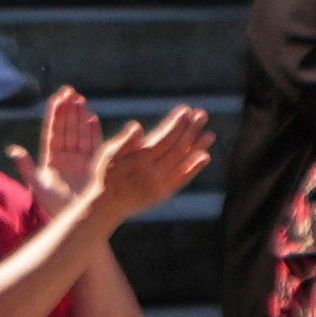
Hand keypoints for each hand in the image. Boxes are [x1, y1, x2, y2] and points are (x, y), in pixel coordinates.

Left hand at [15, 87, 107, 206]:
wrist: (77, 221)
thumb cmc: (54, 207)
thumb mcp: (37, 186)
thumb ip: (26, 167)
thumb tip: (13, 150)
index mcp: (50, 158)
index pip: (52, 131)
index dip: (55, 115)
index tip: (57, 98)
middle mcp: (66, 157)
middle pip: (67, 128)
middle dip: (69, 110)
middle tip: (70, 92)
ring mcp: (81, 160)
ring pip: (80, 133)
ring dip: (80, 117)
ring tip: (80, 100)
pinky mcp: (94, 165)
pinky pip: (94, 144)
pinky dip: (94, 131)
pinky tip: (92, 118)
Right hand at [86, 106, 214, 224]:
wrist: (107, 205)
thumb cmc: (105, 175)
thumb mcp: (107, 154)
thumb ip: (125, 141)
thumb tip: (138, 127)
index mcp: (139, 160)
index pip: (164, 138)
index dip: (176, 124)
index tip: (186, 111)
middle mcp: (152, 173)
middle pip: (177, 148)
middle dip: (190, 130)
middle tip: (202, 115)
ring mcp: (160, 185)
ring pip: (183, 162)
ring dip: (198, 147)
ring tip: (210, 134)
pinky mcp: (164, 194)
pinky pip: (183, 179)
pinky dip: (195, 168)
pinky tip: (205, 156)